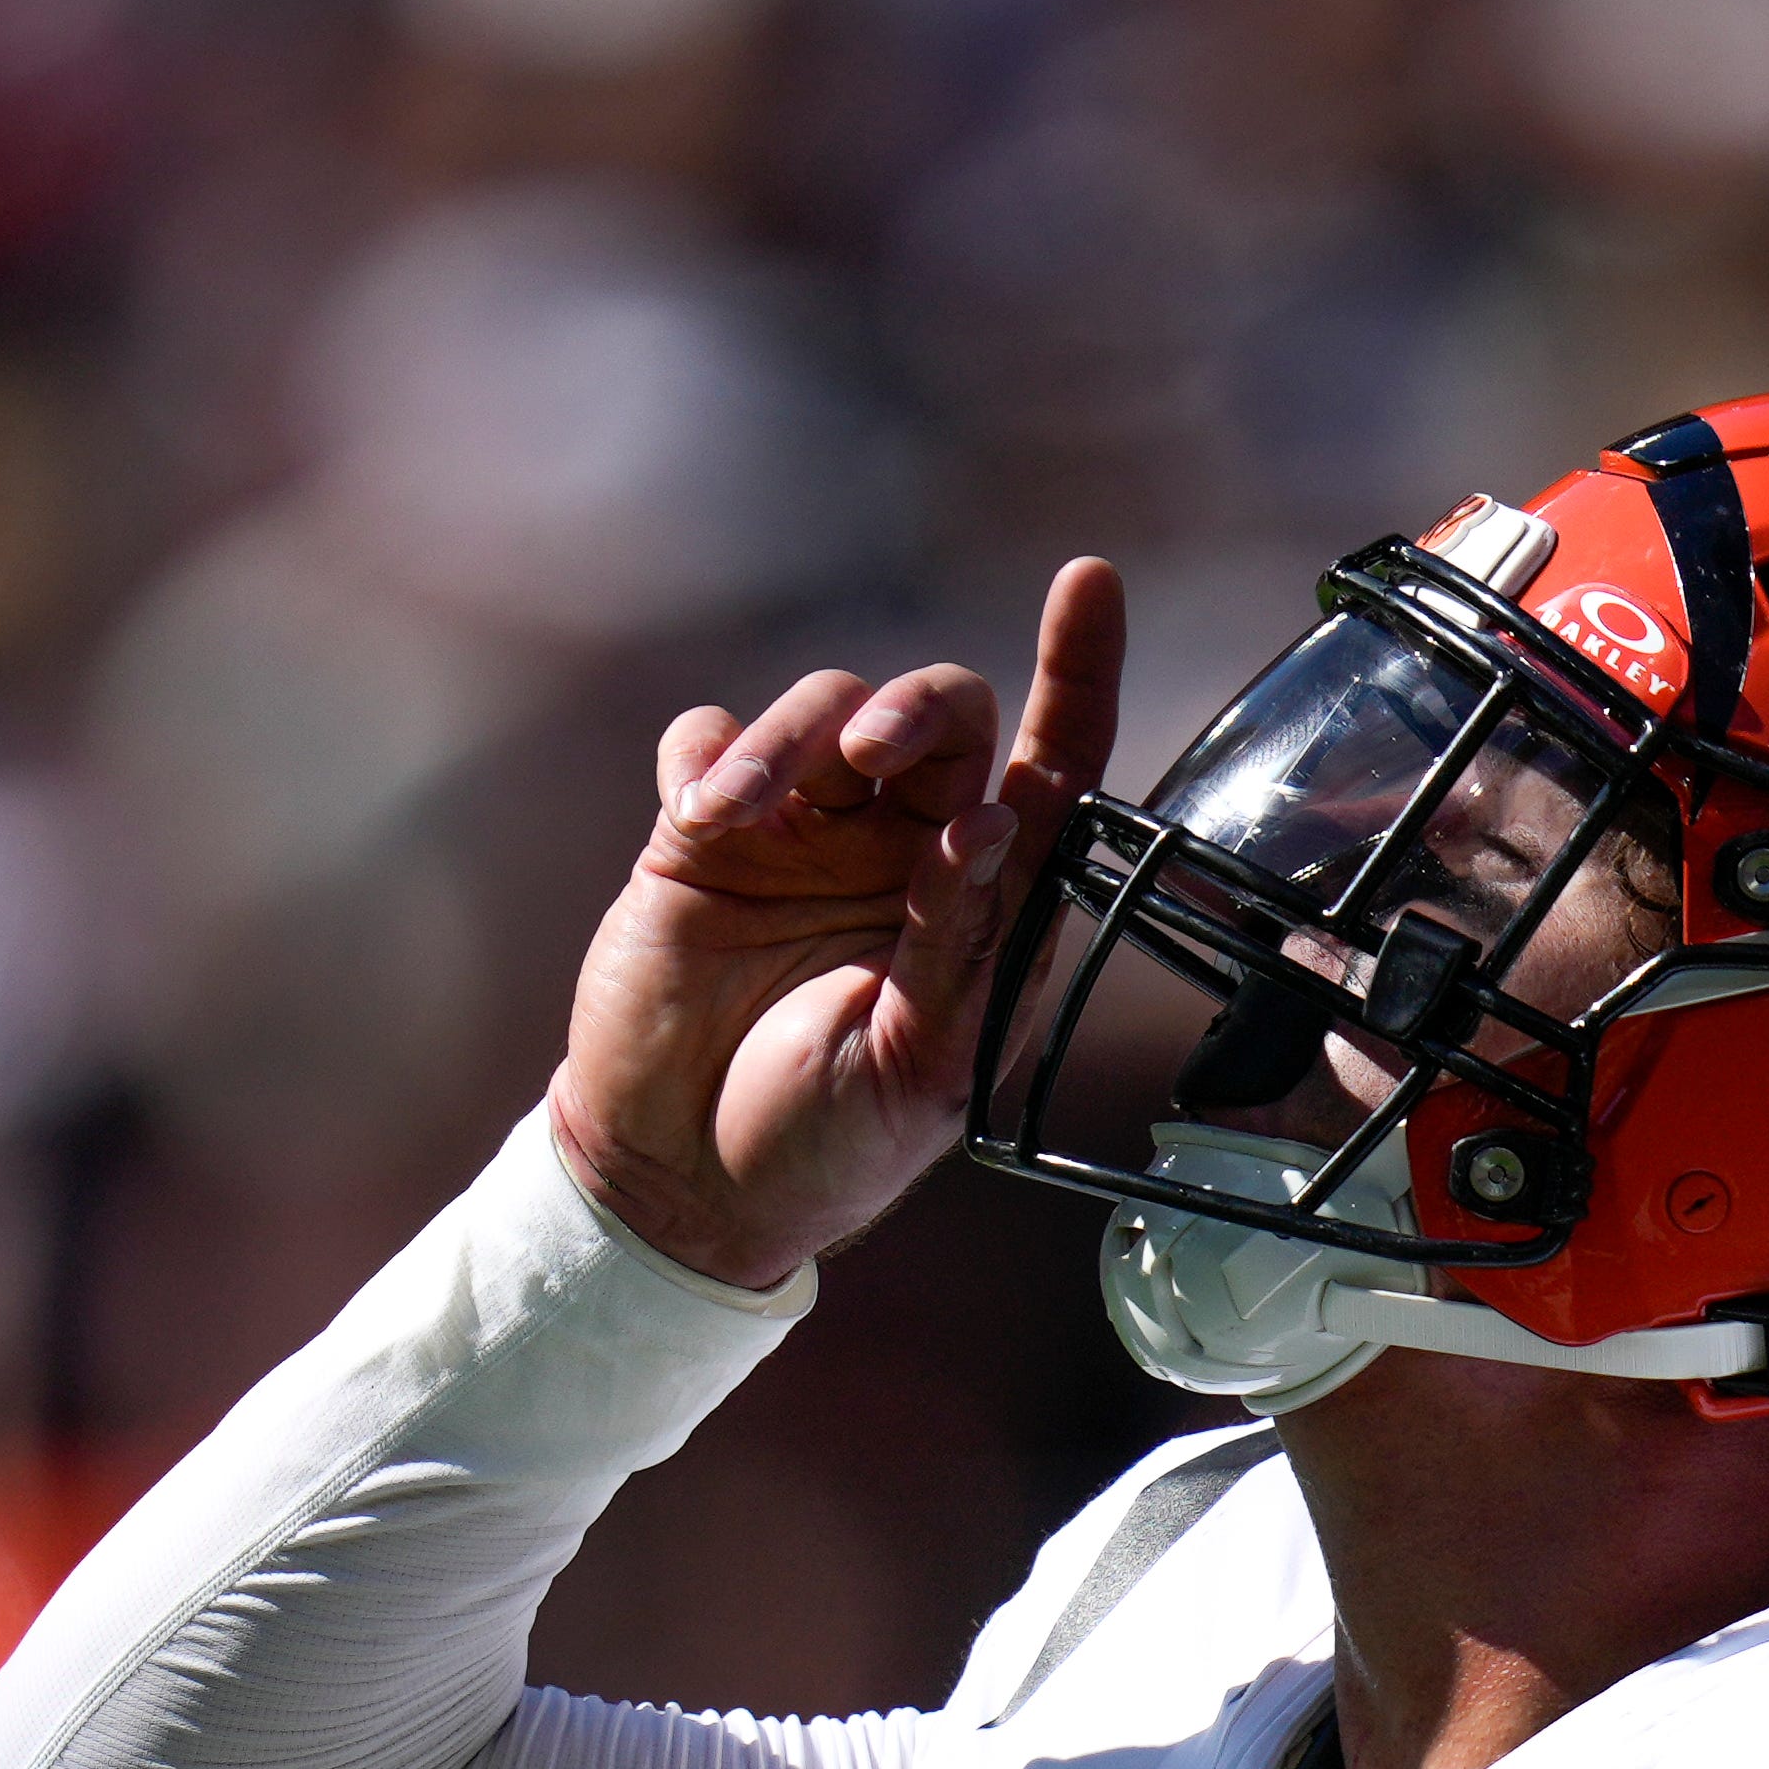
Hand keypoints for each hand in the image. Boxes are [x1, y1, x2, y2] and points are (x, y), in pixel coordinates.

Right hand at [546, 557, 1127, 1290]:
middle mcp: (901, 848)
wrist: (681, 1185)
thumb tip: (986, 823)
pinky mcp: (702, 840)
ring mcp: (802, 836)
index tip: (1086, 584)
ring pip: (820, 711)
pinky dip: (704, 754)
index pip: (1052, 764)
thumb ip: (954, 947)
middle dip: (911, 707)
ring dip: (783, 741)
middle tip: (868, 756)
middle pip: (939, 712)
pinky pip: (707, 741)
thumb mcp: (915, 1070)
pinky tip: (694, 818)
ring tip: (730, 816)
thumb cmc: (824, 1146)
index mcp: (981, 901)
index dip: (1077, 671)